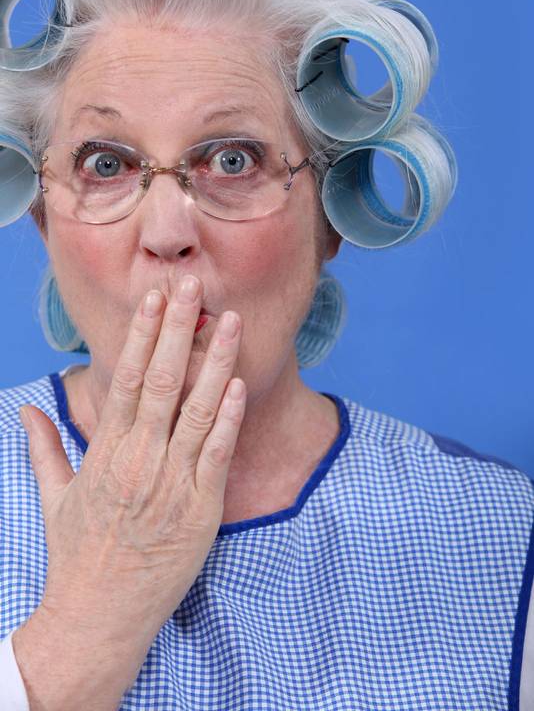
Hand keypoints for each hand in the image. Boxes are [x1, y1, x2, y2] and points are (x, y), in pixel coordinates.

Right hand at [19, 275, 244, 647]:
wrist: (100, 616)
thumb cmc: (79, 555)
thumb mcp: (55, 498)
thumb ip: (44, 448)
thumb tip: (25, 410)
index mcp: (105, 452)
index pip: (123, 379)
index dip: (140, 335)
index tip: (152, 299)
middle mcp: (138, 459)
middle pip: (159, 381)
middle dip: (176, 329)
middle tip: (190, 286)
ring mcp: (172, 483)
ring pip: (196, 410)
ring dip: (214, 362)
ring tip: (230, 321)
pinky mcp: (201, 510)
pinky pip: (217, 454)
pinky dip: (230, 418)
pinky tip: (239, 384)